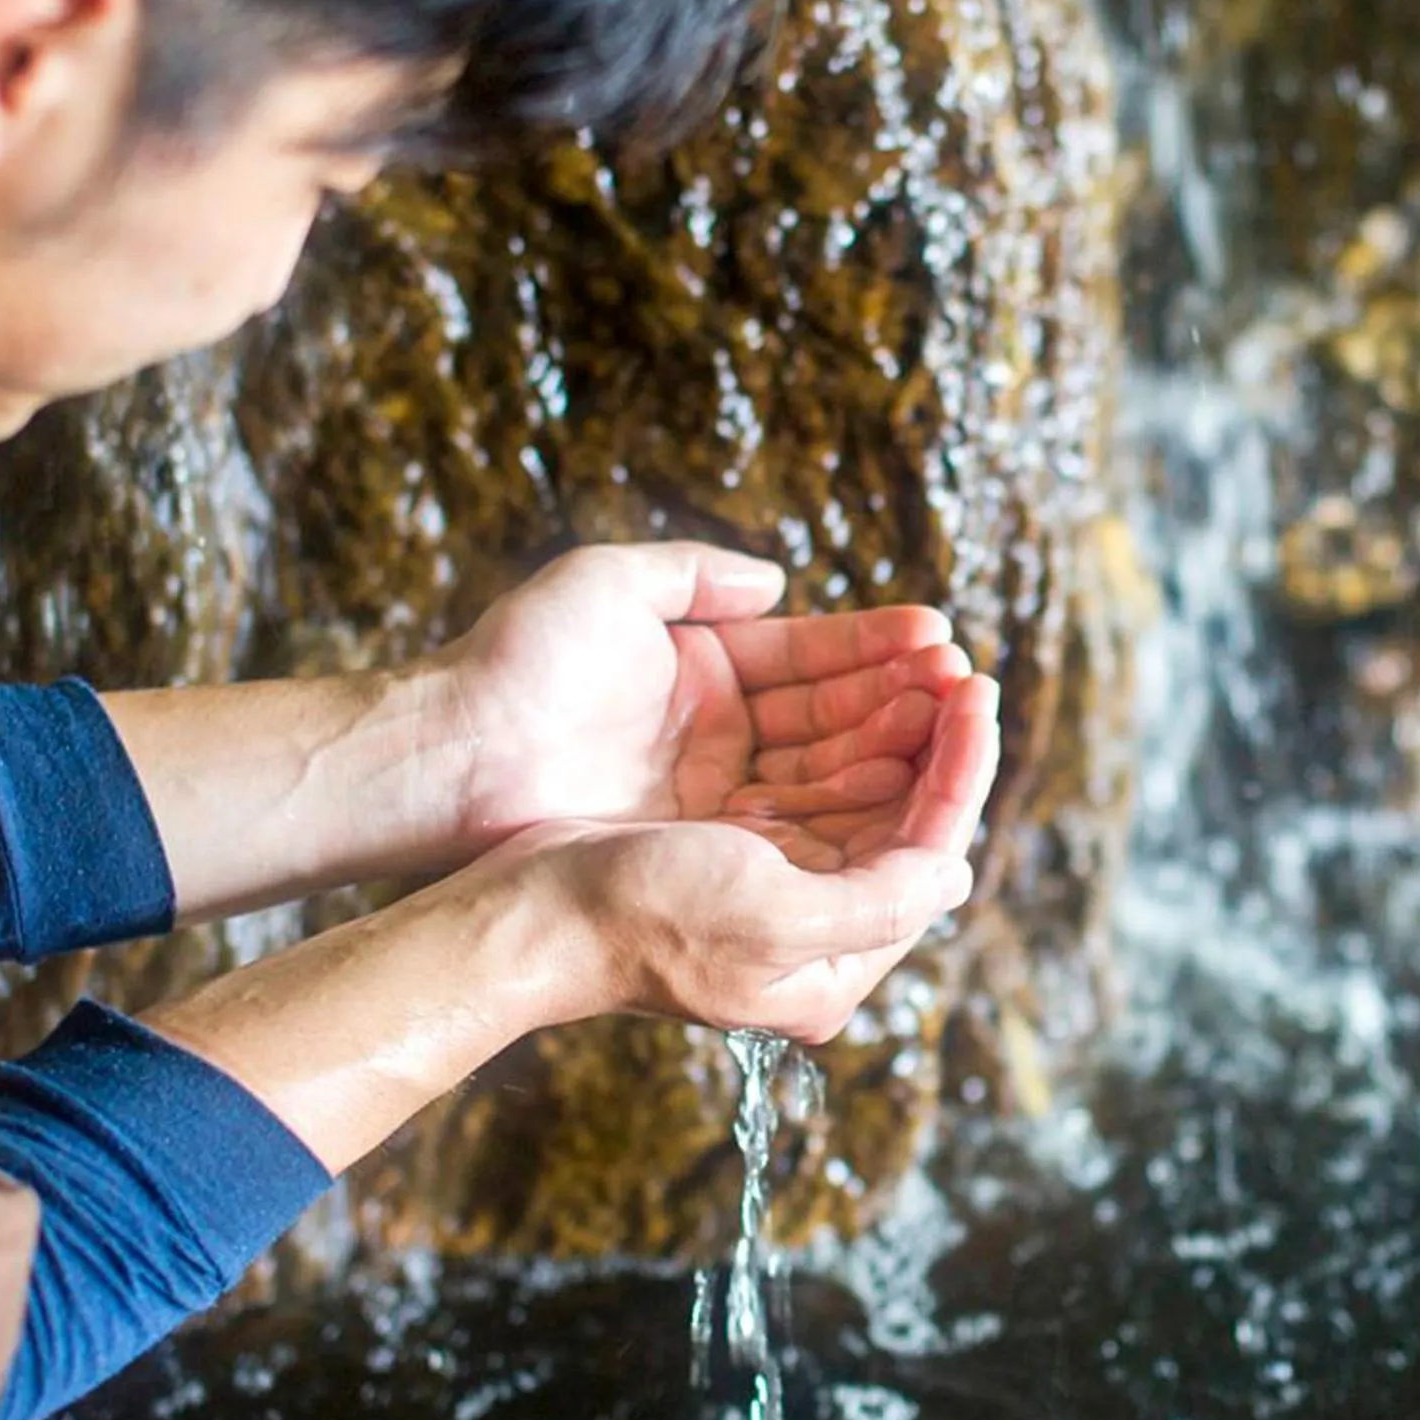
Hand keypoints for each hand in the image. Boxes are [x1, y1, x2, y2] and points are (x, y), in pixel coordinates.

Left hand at [441, 542, 975, 859]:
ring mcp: (712, 794)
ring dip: (894, 752)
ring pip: (827, 772)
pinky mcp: (700, 844)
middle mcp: (717, 735)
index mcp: (701, 670)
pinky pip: (795, 825)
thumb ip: (694, 575)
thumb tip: (778, 580)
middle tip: (968, 689)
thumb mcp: (606, 584)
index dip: (876, 648)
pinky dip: (854, 809)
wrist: (451, 756)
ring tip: (958, 729)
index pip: (811, 656)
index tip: (939, 638)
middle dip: (904, 704)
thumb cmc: (515, 662)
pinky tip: (909, 793)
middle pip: (833, 718)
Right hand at [495, 667, 1001, 1043]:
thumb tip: (956, 873)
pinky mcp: (733, 854)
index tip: (977, 698)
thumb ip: (879, 901)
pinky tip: (865, 693)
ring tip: (927, 668)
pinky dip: (842, 739)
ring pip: (859, 800)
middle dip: (934, 746)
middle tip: (962, 671)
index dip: (958, 773)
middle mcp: (811, 938)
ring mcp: (772, 895)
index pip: (927, 859)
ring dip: (893, 731)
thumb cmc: (641, 917)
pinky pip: (809, 788)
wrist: (530, 912)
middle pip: (900, 827)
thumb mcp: (775, 916)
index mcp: (830, 970)